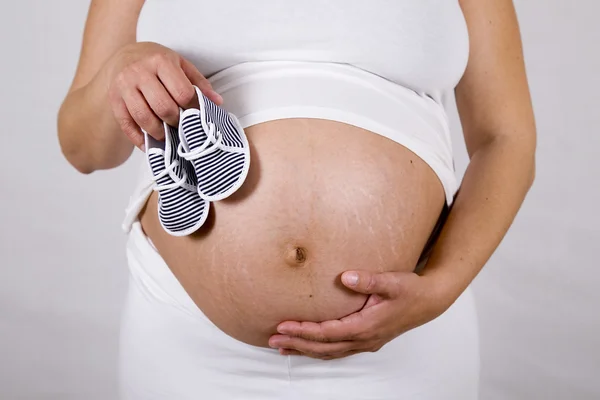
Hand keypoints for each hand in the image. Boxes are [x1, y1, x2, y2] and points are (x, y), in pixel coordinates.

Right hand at [104, 41, 222, 149]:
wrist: (124, 55)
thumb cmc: (157, 63)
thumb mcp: (180, 65)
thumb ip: (199, 83)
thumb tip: (217, 102)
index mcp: (161, 61)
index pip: (182, 92)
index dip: (193, 109)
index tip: (197, 116)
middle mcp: (139, 72)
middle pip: (163, 107)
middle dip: (176, 122)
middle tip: (182, 126)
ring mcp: (124, 86)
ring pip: (144, 118)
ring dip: (159, 133)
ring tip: (167, 136)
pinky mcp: (114, 99)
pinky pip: (127, 124)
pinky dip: (139, 138)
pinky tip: (149, 144)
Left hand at [268, 270, 450, 359]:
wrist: (430, 301)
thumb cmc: (411, 290)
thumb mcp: (393, 282)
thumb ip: (370, 280)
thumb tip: (346, 277)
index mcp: (367, 326)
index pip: (328, 332)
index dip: (304, 331)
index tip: (284, 326)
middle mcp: (364, 339)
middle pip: (324, 347)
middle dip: (297, 343)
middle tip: (273, 339)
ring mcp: (366, 342)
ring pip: (329, 352)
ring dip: (305, 350)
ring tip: (282, 347)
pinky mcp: (367, 340)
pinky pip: (337, 350)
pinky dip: (319, 350)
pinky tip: (307, 347)